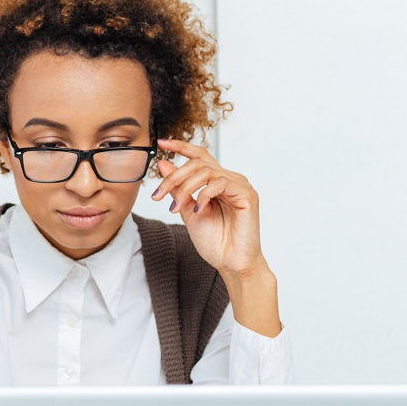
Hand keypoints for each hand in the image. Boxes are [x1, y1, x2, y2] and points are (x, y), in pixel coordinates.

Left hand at [149, 138, 263, 276]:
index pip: (199, 156)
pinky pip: (220, 183)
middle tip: (158, 195)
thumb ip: (178, 189)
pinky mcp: (248, 195)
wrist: (230, 263)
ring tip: (175, 208)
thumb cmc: (214, 241)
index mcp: (217, 182)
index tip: (161, 142)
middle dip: (174, 177)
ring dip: (184, 188)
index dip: (181, 146)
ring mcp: (240, 186)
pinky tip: (198, 210)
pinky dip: (204, 195)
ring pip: (206, 171)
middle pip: (198, 163)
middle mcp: (230, 179)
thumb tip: (164, 164)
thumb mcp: (188, 211)